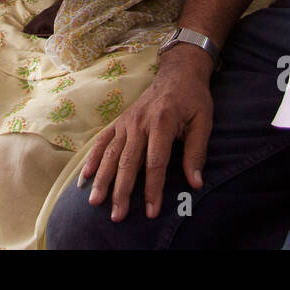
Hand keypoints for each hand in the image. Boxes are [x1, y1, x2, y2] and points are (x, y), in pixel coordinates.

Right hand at [78, 48, 213, 220]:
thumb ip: (196, 153)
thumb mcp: (203, 122)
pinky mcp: (119, 122)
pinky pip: (102, 141)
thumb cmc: (193, 99)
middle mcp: (139, 122)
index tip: (151, 211)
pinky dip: (93, 159)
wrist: (178, 73)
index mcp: (162, 122)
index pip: (155, 162)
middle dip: (121, 191)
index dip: (153, 188)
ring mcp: (126, 122)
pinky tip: (85, 176)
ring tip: (95, 202)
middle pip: (127, 162)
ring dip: (102, 179)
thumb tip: (196, 183)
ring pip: (111, 154)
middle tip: (117, 216)